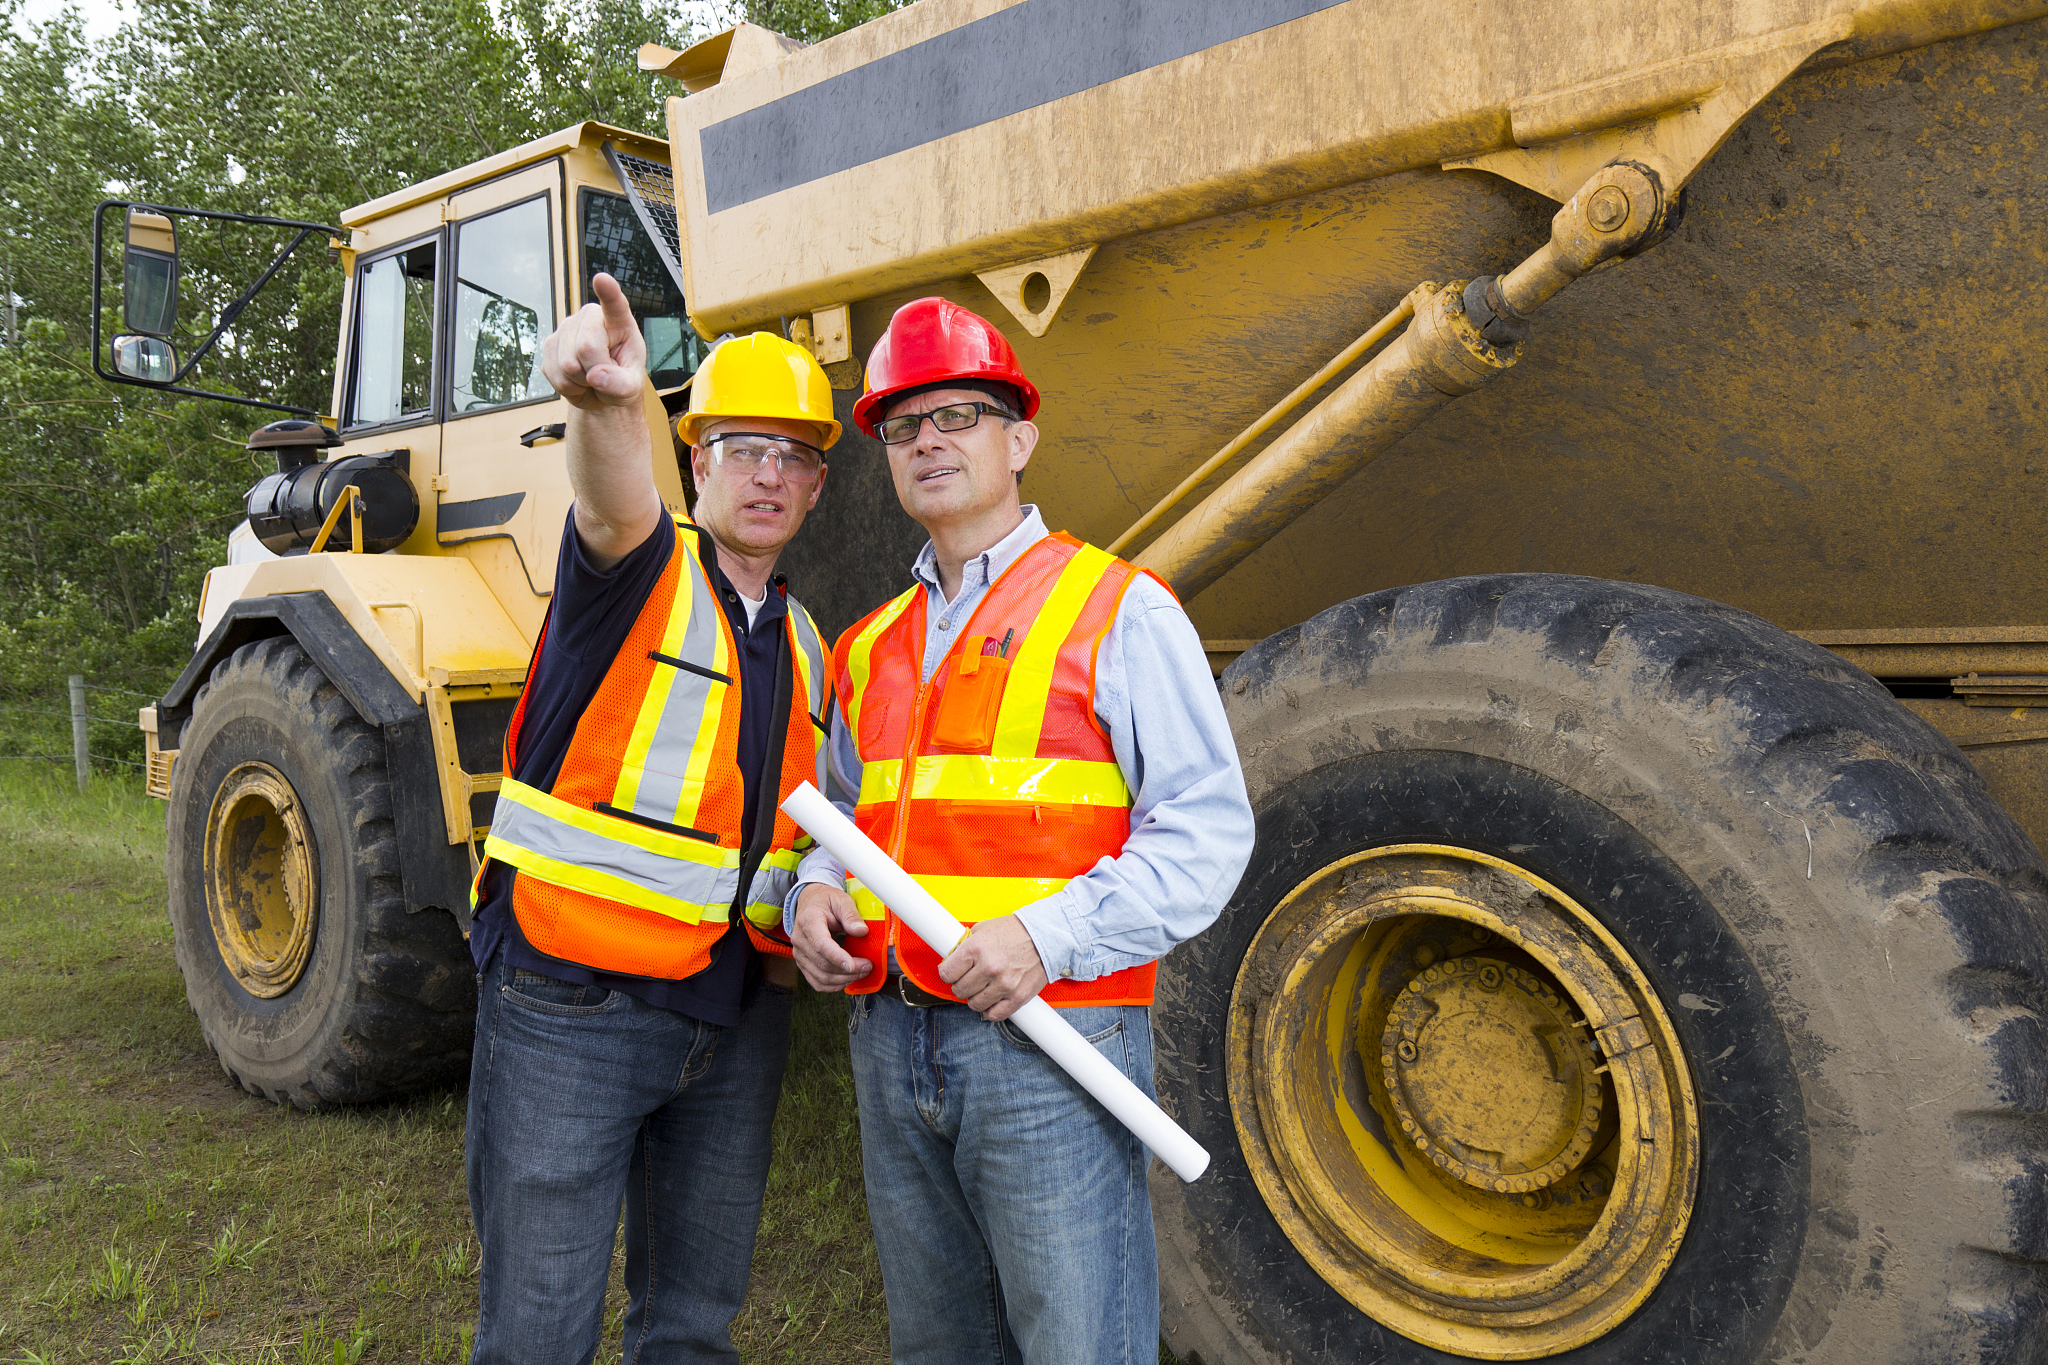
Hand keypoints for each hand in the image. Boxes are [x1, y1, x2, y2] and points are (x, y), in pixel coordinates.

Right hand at [541, 272, 644, 409]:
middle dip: (595, 371)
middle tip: (604, 375)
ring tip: (590, 377)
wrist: (600, 390)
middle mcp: (589, 318)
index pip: (614, 305)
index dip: (608, 292)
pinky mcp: (549, 345)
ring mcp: (566, 328)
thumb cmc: (621, 380)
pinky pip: (555, 375)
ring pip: (568, 364)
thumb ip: (620, 383)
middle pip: (586, 348)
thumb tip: (595, 375)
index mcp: (618, 321)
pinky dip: (567, 387)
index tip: (602, 279)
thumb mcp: (631, 387)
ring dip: (581, 381)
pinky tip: (576, 379)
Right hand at [792, 884, 870, 991]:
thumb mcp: (841, 900)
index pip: (821, 944)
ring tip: (861, 972)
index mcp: (808, 921)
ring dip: (843, 979)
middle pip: (822, 964)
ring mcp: (799, 954)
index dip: (837, 957)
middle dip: (848, 970)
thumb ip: (851, 915)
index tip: (854, 965)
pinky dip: (833, 985)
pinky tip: (848, 979)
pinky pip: (816, 982)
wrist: (810, 903)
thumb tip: (862, 931)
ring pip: (820, 977)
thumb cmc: (826, 901)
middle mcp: (799, 940)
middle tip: (868, 966)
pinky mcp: (802, 963)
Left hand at [937, 917, 1047, 1021]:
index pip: (946, 973)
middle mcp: (989, 967)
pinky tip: (991, 999)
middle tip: (969, 978)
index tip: (952, 972)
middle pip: (959, 990)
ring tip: (982, 987)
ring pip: (974, 1004)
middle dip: (961, 984)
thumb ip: (965, 945)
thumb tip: (950, 959)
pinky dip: (990, 1010)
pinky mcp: (1017, 997)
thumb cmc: (1014, 931)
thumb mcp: (983, 929)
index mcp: (976, 948)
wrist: (1045, 936)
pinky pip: (994, 1014)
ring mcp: (1004, 984)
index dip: (947, 973)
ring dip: (975, 997)